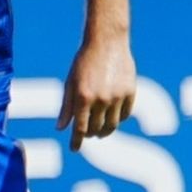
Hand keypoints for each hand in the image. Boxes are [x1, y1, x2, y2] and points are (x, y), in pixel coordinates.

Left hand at [57, 37, 136, 151]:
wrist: (107, 42)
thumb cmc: (84, 61)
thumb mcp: (70, 82)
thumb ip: (66, 106)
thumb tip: (60, 128)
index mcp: (83, 96)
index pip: (79, 128)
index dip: (76, 141)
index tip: (74, 149)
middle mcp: (101, 99)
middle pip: (96, 129)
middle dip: (90, 135)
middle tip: (87, 135)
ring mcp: (118, 96)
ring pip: (112, 125)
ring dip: (105, 131)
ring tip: (100, 131)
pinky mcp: (130, 92)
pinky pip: (125, 114)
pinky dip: (118, 119)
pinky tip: (113, 118)